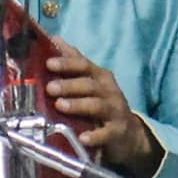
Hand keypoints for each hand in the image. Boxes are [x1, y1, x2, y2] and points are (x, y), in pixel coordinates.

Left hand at [45, 47, 160, 174]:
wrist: (128, 133)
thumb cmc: (103, 102)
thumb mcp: (92, 81)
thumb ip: (74, 61)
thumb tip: (55, 39)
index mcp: (100, 77)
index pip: (84, 66)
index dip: (67, 64)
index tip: (49, 63)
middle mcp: (109, 91)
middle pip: (89, 85)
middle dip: (69, 85)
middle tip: (50, 88)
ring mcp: (115, 111)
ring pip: (97, 106)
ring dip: (78, 105)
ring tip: (60, 106)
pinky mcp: (117, 132)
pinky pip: (107, 133)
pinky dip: (96, 135)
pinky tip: (83, 138)